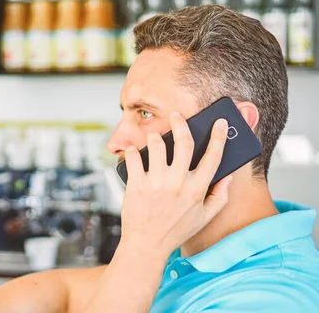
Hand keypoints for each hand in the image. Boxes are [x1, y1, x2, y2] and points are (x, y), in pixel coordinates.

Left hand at [120, 112, 231, 256]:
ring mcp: (156, 182)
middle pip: (184, 142)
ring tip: (153, 137)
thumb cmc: (175, 230)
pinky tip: (133, 151)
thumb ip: (219, 196)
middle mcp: (178, 183)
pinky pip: (133, 157)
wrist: (147, 244)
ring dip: (154, 136)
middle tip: (176, 115)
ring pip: (156, 145)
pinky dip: (132, 151)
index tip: (220, 123)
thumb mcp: (204, 217)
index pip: (214, 157)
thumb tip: (226, 176)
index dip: (219, 137)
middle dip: (181, 123)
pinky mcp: (136, 184)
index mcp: (197, 189)